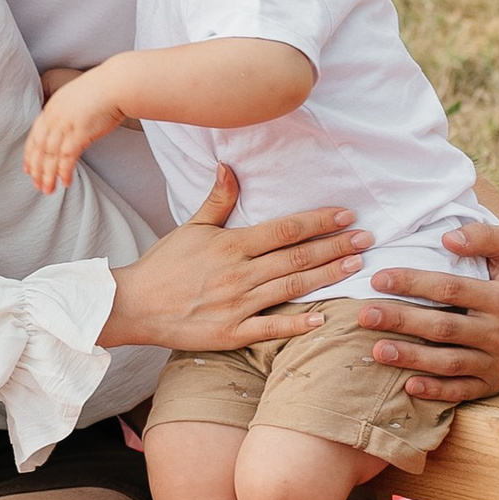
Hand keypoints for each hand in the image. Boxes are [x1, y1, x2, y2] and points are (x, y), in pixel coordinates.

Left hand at [24, 66, 126, 191]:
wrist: (117, 84)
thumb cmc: (104, 88)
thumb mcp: (77, 96)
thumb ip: (70, 111)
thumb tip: (71, 124)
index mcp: (52, 107)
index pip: (36, 134)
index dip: (30, 153)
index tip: (28, 167)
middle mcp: (55, 117)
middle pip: (39, 147)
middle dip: (36, 168)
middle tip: (36, 184)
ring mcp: (66, 125)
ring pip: (50, 156)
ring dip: (48, 175)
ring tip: (47, 190)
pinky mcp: (79, 134)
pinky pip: (67, 158)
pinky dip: (64, 172)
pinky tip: (65, 182)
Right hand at [102, 171, 365, 355]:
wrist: (132, 305)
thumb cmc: (162, 266)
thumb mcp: (190, 228)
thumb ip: (218, 200)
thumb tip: (229, 165)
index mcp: (231, 245)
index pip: (285, 230)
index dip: (318, 221)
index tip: (347, 215)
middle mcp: (238, 274)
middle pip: (297, 258)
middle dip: (336, 247)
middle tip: (367, 239)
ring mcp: (236, 305)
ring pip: (291, 289)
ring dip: (327, 277)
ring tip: (356, 267)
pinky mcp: (231, 333)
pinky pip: (270, 328)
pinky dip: (297, 323)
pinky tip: (322, 317)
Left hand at [350, 206, 498, 404]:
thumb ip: (484, 236)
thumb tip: (447, 238)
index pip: (450, 289)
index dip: (412, 283)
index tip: (378, 279)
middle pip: (443, 328)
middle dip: (401, 322)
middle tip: (363, 315)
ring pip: (448, 362)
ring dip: (410, 358)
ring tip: (376, 350)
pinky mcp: (495, 383)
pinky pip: (461, 391)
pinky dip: (435, 391)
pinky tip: (408, 385)